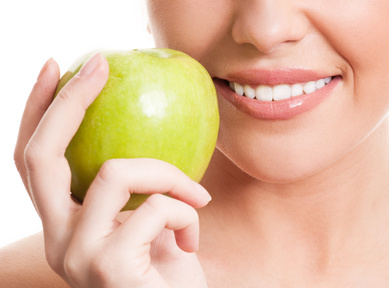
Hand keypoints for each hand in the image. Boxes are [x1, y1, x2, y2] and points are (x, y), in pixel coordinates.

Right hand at [14, 54, 209, 287]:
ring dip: (168, 175)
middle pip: (40, 156)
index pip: (33, 161)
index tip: (56, 67)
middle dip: (69, 101)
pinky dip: (186, 213)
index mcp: (63, 226)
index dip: (37, 111)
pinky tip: (192, 241)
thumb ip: (137, 188)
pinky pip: (156, 209)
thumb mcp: (150, 221)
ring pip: (114, 172)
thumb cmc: (168, 271)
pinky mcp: (107, 267)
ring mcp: (75, 255)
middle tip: (99, 64)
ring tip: (197, 199)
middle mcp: (56, 240)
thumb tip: (145, 127)